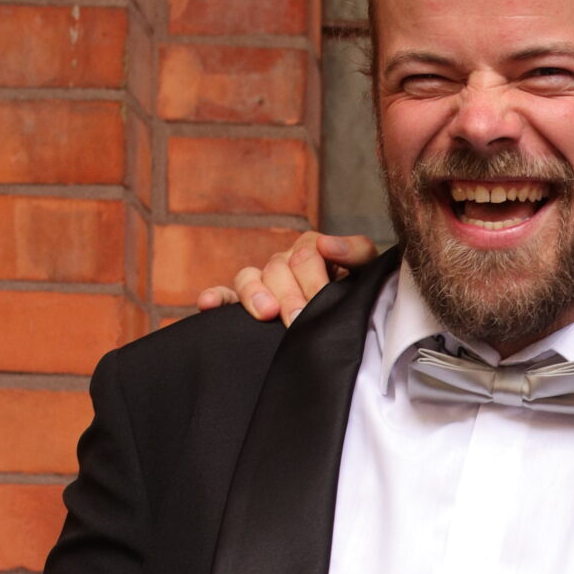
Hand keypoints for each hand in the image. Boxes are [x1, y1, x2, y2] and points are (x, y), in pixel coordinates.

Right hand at [195, 232, 377, 325]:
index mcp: (313, 251)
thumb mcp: (367, 272)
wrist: (360, 328)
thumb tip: (326, 244)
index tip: (319, 301)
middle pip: (278, 268)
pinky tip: (207, 304)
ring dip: (255, 294)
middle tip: (297, 319)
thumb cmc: (360, 297)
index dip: (312, 277)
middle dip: (290, 295)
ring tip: (266, 312)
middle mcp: (285, 264)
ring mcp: (264, 283)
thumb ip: (356, 252)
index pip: (306, 252)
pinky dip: (215, 299)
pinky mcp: (246, 304)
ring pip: (249, 278)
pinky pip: (225, 297)